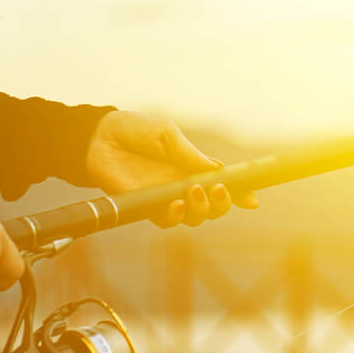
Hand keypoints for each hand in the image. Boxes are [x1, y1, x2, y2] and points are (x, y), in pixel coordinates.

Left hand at [82, 110, 259, 228]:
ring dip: (202, 210)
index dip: (239, 194)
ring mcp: (166, 199)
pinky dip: (176, 216)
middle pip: (214, 207)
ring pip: (195, 218)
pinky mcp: (147, 208)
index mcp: (193, 167)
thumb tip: (218, 171)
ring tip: (195, 192)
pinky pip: (168, 221)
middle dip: (224, 204)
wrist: (100, 138)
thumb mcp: (167, 136)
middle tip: (221, 191)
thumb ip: (190, 155)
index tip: (253, 200)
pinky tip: (176, 204)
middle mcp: (183, 186)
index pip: (222, 184)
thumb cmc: (136, 131)